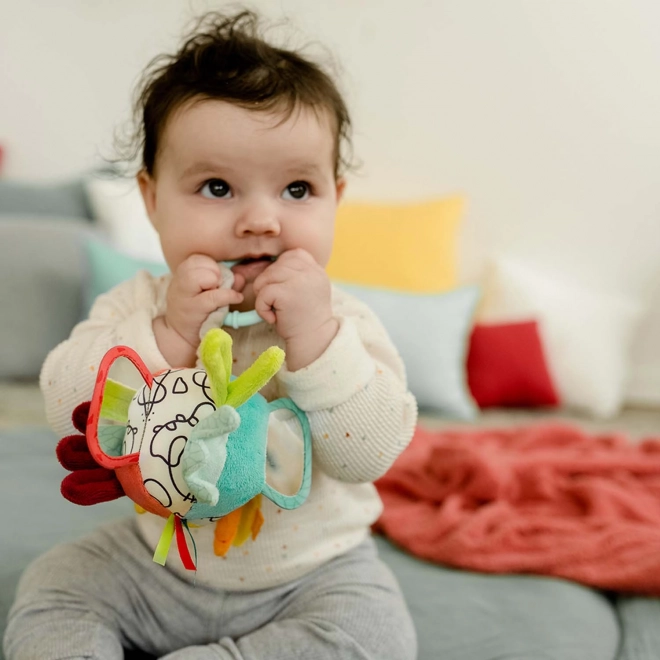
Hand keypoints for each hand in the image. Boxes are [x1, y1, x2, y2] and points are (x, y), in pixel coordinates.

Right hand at [155, 255, 243, 364]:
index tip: (215, 279)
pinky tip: (236, 298)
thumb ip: (225, 281)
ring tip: (219, 292)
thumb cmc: (197, 310)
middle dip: (214, 271)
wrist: (180, 334)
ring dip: (219, 283)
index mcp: (182, 273)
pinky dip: (229, 296)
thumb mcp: (208, 291)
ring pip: (206, 276)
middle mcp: (180, 281)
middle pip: (199, 261)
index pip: (198, 257)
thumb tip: (240, 277)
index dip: (211, 266)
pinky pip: (215, 296)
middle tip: (216, 286)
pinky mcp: (194, 308)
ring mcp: (185, 295)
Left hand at [252, 249, 338, 369]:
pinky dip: (262, 307)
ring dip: (264, 294)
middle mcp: (311, 272)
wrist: (313, 342)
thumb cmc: (303, 319)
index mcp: (316, 270)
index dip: (280, 269)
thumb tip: (248, 267)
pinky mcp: (288, 293)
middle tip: (275, 303)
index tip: (280, 289)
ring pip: (267, 276)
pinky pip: (263, 292)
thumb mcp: (303, 291)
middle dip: (269, 283)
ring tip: (274, 310)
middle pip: (276, 265)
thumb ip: (289, 275)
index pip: (292, 255)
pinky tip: (272, 318)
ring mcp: (301, 281)